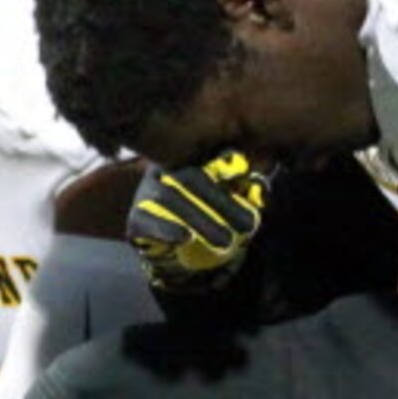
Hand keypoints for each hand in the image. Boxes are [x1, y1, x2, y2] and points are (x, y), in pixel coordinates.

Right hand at [127, 153, 267, 294]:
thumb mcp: (223, 198)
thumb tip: (262, 188)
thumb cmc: (202, 213)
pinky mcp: (135, 218)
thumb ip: (241, 188)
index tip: (248, 184)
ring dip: (201, 221)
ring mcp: (145, 193)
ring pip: (169, 198)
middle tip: (247, 226)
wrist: (166, 241)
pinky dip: (166, 230)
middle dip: (221, 202)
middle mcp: (162, 170)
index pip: (205, 158)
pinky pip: (147, 220)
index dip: (226, 167)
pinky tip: (185, 238)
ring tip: (226, 241)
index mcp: (185, 157)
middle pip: (189, 178)